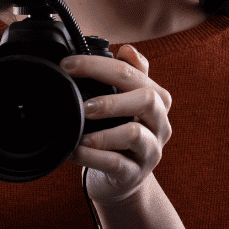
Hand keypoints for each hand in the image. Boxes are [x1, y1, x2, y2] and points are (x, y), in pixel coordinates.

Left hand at [63, 45, 172, 204]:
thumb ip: (130, 74)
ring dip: (103, 132)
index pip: (133, 73)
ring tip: (80, 133)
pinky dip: (93, 156)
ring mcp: (150, 151)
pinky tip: (76, 151)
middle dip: (112, 98)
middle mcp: (160, 123)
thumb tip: (127, 49)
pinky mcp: (135, 175)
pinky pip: (116, 164)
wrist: (124, 179)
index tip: (68, 65)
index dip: (99, 66)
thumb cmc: (121, 134)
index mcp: (157, 99)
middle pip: (146, 99)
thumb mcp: (128, 102)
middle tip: (84, 105)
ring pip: (135, 134)